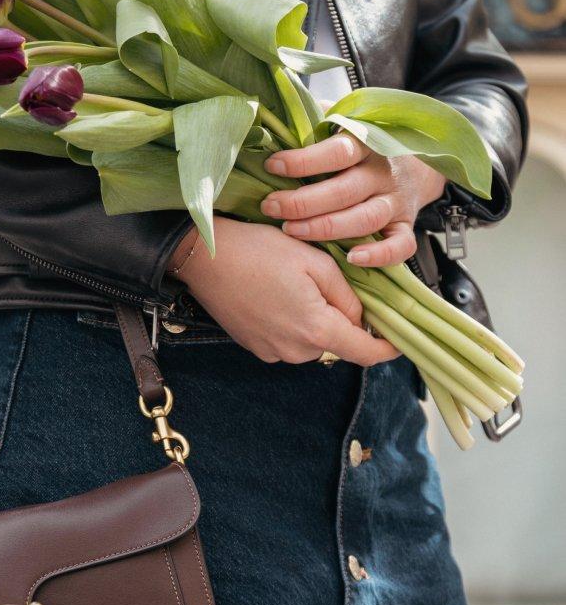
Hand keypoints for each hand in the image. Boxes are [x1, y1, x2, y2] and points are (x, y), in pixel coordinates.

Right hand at [168, 217, 398, 366]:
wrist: (204, 257)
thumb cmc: (258, 252)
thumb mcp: (316, 261)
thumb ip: (347, 295)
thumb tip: (360, 317)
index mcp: (317, 330)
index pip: (366, 352)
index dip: (389, 347)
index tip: (400, 337)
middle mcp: (295, 351)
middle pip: (337, 342)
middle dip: (342, 319)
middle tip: (329, 283)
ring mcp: (272, 352)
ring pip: (312, 340)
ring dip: (315, 319)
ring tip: (296, 284)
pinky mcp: (255, 347)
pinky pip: (288, 339)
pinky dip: (291, 321)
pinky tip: (277, 294)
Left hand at [260, 133, 446, 267]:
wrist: (416, 164)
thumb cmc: (362, 147)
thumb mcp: (343, 124)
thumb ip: (314, 121)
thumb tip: (273, 119)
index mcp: (367, 143)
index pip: (338, 151)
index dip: (303, 161)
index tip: (272, 166)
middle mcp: (383, 173)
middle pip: (345, 190)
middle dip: (302, 202)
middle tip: (270, 206)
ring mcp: (396, 201)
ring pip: (365, 219)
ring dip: (325, 228)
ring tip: (290, 230)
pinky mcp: (405, 226)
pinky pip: (401, 246)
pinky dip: (379, 255)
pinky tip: (351, 259)